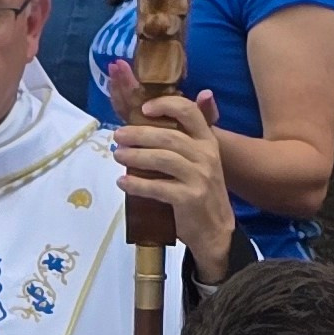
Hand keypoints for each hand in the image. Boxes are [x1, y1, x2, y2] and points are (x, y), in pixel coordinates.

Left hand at [105, 70, 237, 279]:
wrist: (215, 230)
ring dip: (135, 156)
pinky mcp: (190, 198)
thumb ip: (184, 137)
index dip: (166, 104)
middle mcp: (206, 155)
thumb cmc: (200, 191)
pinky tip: (123, 182)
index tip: (144, 109)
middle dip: (139, 134)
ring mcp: (199, 176)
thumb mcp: (199, 160)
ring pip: (162, 159)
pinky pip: (158, 187)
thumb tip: (163, 113)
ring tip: (118, 155)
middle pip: (169, 136)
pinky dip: (136, 184)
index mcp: (207, 141)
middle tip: (118, 136)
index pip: (190, 111)